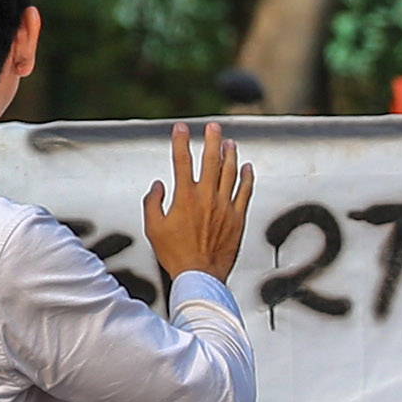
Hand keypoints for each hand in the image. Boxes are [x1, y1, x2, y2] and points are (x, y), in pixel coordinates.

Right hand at [140, 121, 254, 286]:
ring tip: (229, 142)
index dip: (181, 142)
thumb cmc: (174, 254)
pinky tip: (247, 167)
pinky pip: (245, 191)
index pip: (182, 161)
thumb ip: (153, 203)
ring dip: (230, 154)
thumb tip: (158, 185)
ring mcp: (225, 206)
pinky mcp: (238, 218)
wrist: (200, 275)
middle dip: (212, 140)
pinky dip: (247, 177)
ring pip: (230, 172)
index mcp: (184, 197)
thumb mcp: (153, 228)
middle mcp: (207, 197)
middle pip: (211, 160)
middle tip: (214, 126)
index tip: (181, 128)